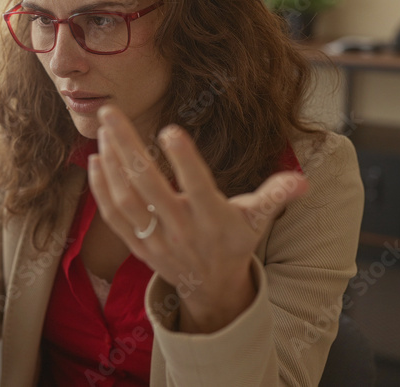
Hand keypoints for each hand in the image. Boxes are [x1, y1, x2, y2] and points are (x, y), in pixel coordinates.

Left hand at [87, 105, 307, 332]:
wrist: (211, 287)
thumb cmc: (234, 240)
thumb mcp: (258, 219)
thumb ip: (276, 195)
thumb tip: (304, 181)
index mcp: (213, 220)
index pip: (199, 189)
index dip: (186, 162)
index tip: (170, 130)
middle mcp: (182, 230)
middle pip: (150, 187)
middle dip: (128, 148)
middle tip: (111, 113)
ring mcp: (156, 239)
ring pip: (127, 200)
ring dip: (112, 164)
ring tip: (104, 130)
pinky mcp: (136, 246)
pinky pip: (113, 217)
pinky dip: (101, 190)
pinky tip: (96, 160)